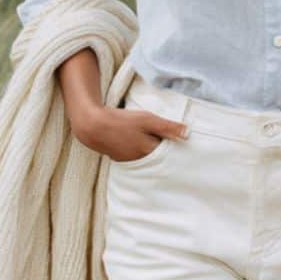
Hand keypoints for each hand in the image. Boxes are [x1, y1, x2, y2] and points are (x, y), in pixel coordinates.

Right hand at [70, 103, 189, 159]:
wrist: (92, 126)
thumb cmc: (121, 121)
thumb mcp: (147, 119)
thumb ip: (168, 127)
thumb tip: (188, 133)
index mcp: (150, 151)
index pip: (169, 152)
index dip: (174, 145)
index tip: (180, 140)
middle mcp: (140, 160)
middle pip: (158, 157)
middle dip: (164, 151)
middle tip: (168, 140)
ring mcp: (128, 160)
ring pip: (145, 157)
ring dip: (150, 151)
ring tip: (152, 139)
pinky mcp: (119, 157)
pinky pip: (134, 156)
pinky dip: (138, 151)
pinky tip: (136, 141)